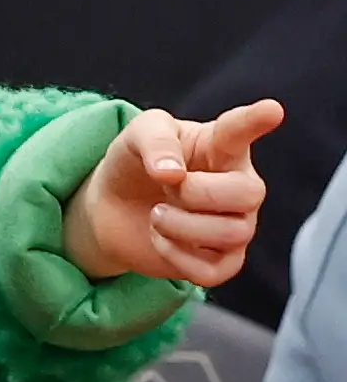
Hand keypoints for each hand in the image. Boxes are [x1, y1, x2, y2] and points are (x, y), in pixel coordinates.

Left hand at [60, 101, 282, 287]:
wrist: (110, 207)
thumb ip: (154, 142)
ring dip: (182, 226)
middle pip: (249, 193)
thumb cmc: (134, 164)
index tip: (271, 111)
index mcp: (222, 146)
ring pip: (234, 233)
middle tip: (168, 188)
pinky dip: (179, 257)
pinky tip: (161, 240)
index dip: (255, 121)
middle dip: (199, 193)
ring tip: (157, 215)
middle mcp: (239, 184)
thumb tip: (172, 173)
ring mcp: (234, 223)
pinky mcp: (218, 260)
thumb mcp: (135, 137)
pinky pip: (215, 270)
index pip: (241, 131)